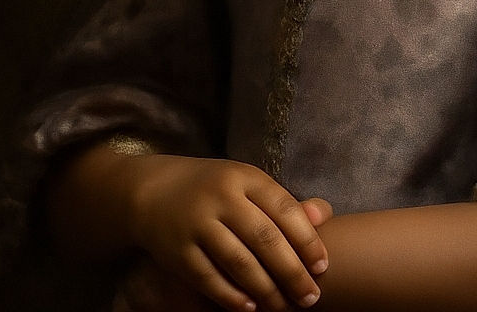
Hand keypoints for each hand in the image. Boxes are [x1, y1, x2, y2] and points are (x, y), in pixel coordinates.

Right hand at [129, 155, 331, 311]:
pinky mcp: (178, 252)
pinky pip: (211, 279)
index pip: (284, 209)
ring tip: (284, 307)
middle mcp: (222, 198)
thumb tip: (324, 216)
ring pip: (240, 263)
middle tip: (311, 296)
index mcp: (245, 177)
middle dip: (292, 272)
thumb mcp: (247, 182)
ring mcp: (198, 224)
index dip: (307, 240)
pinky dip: (233, 296)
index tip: (323, 266)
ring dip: (267, 290)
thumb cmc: (213, 188)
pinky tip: (251, 307)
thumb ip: (282, 202)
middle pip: (265, 239)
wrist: (152, 190)